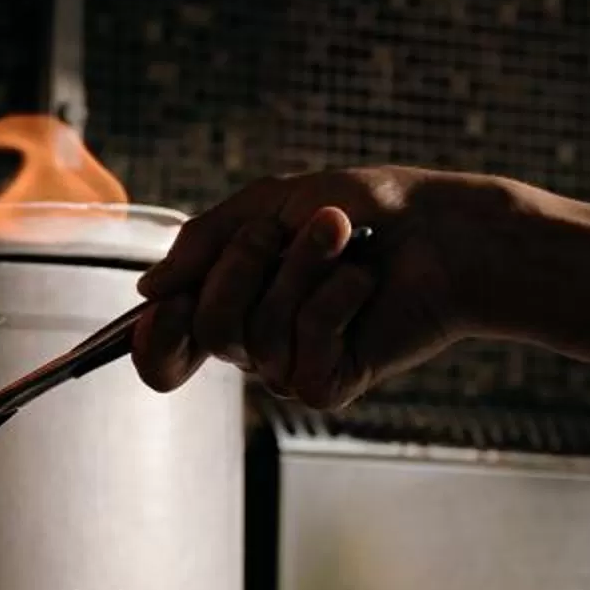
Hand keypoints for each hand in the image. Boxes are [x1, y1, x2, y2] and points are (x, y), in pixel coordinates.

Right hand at [130, 166, 496, 409]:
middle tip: (282, 231)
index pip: (167, 351)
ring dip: (302, 269)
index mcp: (232, 303)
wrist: (442, 227)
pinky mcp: (332, 384)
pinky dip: (335, 301)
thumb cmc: (363, 209)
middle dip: (242, 265)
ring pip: (256, 337)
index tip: (164, 306)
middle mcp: (254, 343)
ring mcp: (291, 367)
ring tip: (344, 240)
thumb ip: (202, 245)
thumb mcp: (266, 206)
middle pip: (206, 327)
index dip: (155, 337)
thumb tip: (148, 291)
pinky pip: (303, 353)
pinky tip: (364, 283)